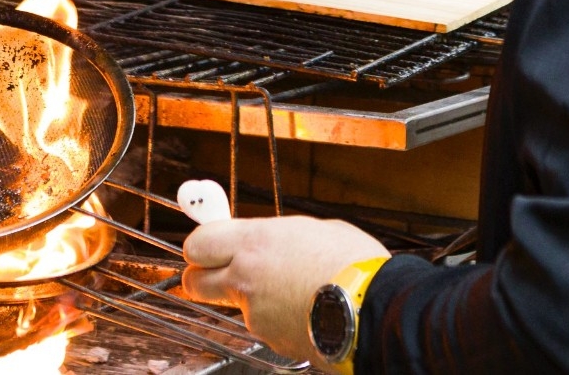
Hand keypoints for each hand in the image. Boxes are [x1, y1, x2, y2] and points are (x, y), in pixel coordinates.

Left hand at [181, 215, 389, 367]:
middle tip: (220, 270)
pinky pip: (264, 324)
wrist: (374, 308)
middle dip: (203, 277)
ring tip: (289, 289)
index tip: (209, 244)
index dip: (201, 245)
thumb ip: (277, 235)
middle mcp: (245, 278)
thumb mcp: (312, 229)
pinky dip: (277, 317)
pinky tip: (303, 307)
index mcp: (254, 242)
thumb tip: (267, 237)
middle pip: (195, 282)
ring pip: (234, 305)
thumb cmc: (352, 263)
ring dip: (251, 298)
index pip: (197, 243)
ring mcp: (255, 314)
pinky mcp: (271, 340)